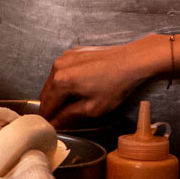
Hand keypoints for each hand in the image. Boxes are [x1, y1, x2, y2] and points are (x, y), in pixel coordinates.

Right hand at [39, 41, 153, 126]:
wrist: (133, 60)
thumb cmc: (118, 83)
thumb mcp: (93, 108)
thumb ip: (69, 116)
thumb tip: (56, 123)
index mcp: (60, 81)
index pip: (46, 106)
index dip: (48, 118)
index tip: (50, 125)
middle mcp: (58, 67)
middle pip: (46, 93)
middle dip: (52, 105)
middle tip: (61, 116)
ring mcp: (64, 58)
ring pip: (53, 81)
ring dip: (59, 92)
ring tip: (74, 99)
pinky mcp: (72, 53)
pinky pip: (62, 70)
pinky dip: (66, 79)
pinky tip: (81, 85)